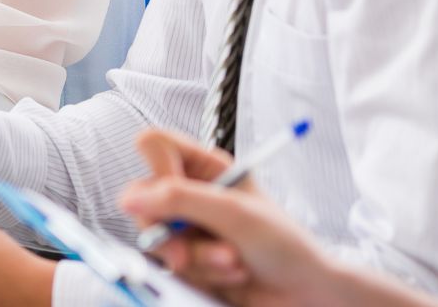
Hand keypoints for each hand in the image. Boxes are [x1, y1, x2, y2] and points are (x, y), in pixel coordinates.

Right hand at [119, 128, 345, 306]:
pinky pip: (171, 266)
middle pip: (144, 198)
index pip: (155, 146)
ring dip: (197, 258)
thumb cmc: (287, 246)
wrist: (306, 294)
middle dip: (171, 231)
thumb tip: (132, 197)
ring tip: (233, 262)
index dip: (157, 169)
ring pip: (158, 238)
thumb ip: (180, 200)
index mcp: (207, 168)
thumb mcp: (234, 213)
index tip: (172, 193)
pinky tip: (230, 274)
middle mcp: (194, 195)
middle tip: (187, 251)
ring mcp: (189, 229)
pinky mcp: (189, 260)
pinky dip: (201, 274)